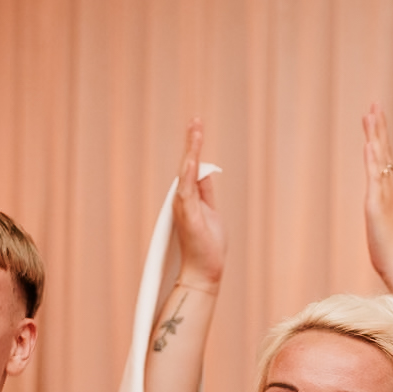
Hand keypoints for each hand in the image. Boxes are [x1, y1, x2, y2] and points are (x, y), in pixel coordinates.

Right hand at [171, 119, 223, 287]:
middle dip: (192, 142)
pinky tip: (192, 158)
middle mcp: (182, 199)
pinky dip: (188, 174)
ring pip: (185, 173)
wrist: (204, 271)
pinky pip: (187, 190)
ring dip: (191, 151)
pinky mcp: (187, 216)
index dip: (194, 147)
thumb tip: (204, 172)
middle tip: (196, 119)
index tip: (197, 126)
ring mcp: (183, 207)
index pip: (191, 167)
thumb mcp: (210, 211)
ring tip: (196, 130)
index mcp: (188, 198)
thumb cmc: (207, 246)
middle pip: (186, 165)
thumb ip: (205, 191)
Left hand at [362, 104, 392, 281]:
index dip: (380, 137)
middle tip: (375, 104)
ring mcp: (385, 195)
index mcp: (390, 192)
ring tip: (371, 114)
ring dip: (376, 136)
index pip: (385, 158)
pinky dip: (373, 160)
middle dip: (379, 127)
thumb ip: (384, 215)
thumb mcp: (384, 227)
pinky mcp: (377, 205)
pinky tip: (370, 144)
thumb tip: (382, 212)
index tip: (376, 117)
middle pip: (384, 152)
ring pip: (380, 159)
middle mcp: (390, 189)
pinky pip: (375, 177)